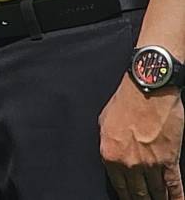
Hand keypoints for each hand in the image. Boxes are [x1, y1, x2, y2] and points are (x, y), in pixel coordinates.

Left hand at [100, 76, 184, 199]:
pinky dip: (176, 198)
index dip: (125, 196)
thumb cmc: (126, 101)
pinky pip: (174, 186)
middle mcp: (129, 164)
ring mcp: (150, 164)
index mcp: (110, 155)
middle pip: (137, 193)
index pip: (118, 185)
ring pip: (156, 192)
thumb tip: (112, 156)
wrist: (148, 90)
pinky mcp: (169, 161)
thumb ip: (108, 143)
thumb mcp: (104, 122)